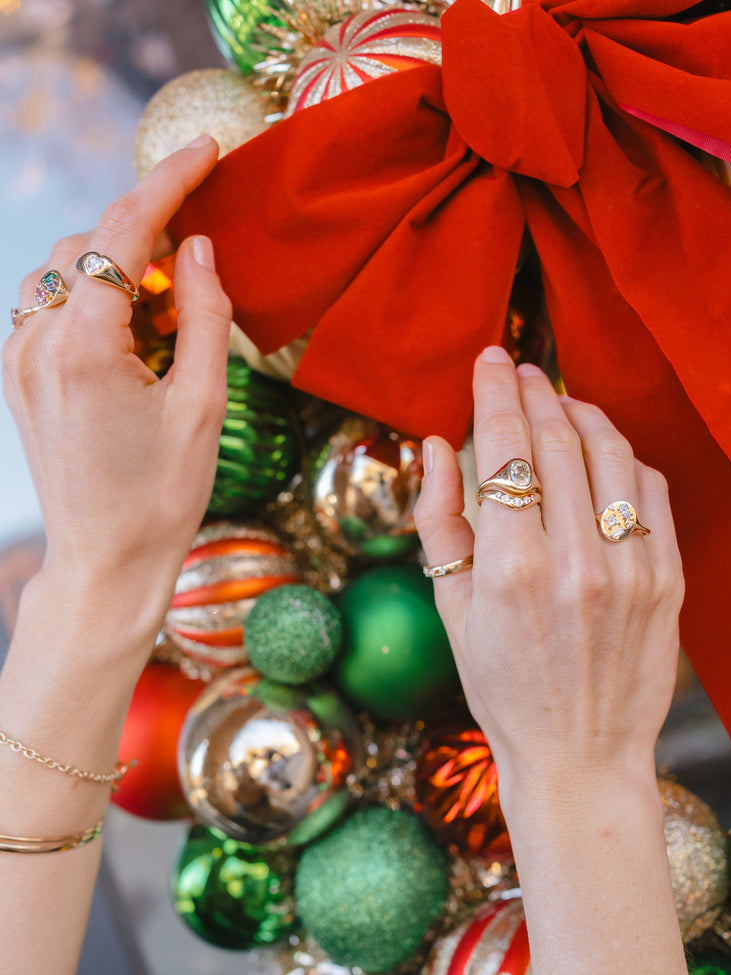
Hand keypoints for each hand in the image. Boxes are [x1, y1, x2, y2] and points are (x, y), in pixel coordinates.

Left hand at [1, 135, 230, 652]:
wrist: (105, 563)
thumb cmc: (161, 498)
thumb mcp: (203, 407)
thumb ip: (206, 315)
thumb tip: (199, 248)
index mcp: (85, 346)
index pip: (123, 231)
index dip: (168, 180)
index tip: (203, 150)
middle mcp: (36, 341)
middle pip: (88, 244)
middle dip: (144, 236)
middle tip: (199, 272)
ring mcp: (17, 358)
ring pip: (63, 271)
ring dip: (115, 269)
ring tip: (166, 316)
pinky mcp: (16, 376)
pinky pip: (49, 306)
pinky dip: (92, 300)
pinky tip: (132, 338)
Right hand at [414, 346, 683, 812]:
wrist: (579, 755)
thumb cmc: (503, 688)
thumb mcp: (450, 610)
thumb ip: (438, 521)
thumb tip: (434, 445)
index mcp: (510, 569)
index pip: (504, 448)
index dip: (494, 392)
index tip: (489, 360)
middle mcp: (575, 560)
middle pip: (558, 439)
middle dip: (535, 391)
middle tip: (520, 371)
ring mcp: (630, 568)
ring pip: (611, 452)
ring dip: (583, 413)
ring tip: (561, 403)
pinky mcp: (668, 578)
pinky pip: (650, 490)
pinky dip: (624, 457)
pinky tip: (603, 453)